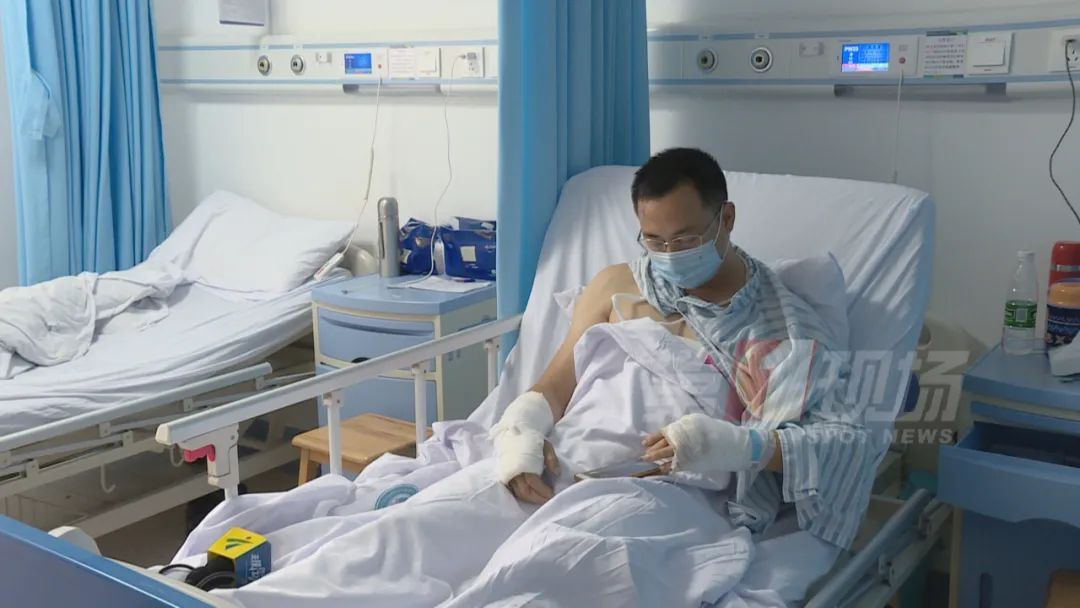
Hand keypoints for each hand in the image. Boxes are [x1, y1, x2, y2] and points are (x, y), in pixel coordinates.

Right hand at [508, 440, 560, 503]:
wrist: (516, 431)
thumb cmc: (532, 440)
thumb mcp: (546, 446)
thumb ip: (552, 460)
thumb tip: (557, 474)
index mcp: (524, 463)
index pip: (533, 482)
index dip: (543, 491)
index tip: (552, 494)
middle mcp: (514, 471)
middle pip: (525, 491)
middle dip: (537, 499)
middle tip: (548, 500)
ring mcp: (509, 474)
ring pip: (519, 493)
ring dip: (531, 499)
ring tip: (541, 499)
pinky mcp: (507, 476)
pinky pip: (514, 490)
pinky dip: (524, 495)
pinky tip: (532, 496)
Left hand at [647, 414, 762, 474]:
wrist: (730, 443)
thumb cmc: (714, 430)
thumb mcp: (696, 421)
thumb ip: (682, 427)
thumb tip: (668, 433)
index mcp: (682, 428)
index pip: (663, 433)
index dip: (652, 438)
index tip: (644, 443)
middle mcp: (682, 440)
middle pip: (662, 446)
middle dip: (652, 451)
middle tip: (643, 455)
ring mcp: (686, 453)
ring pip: (667, 457)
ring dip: (656, 460)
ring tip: (648, 462)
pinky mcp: (692, 463)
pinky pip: (676, 466)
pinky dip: (668, 468)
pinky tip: (662, 470)